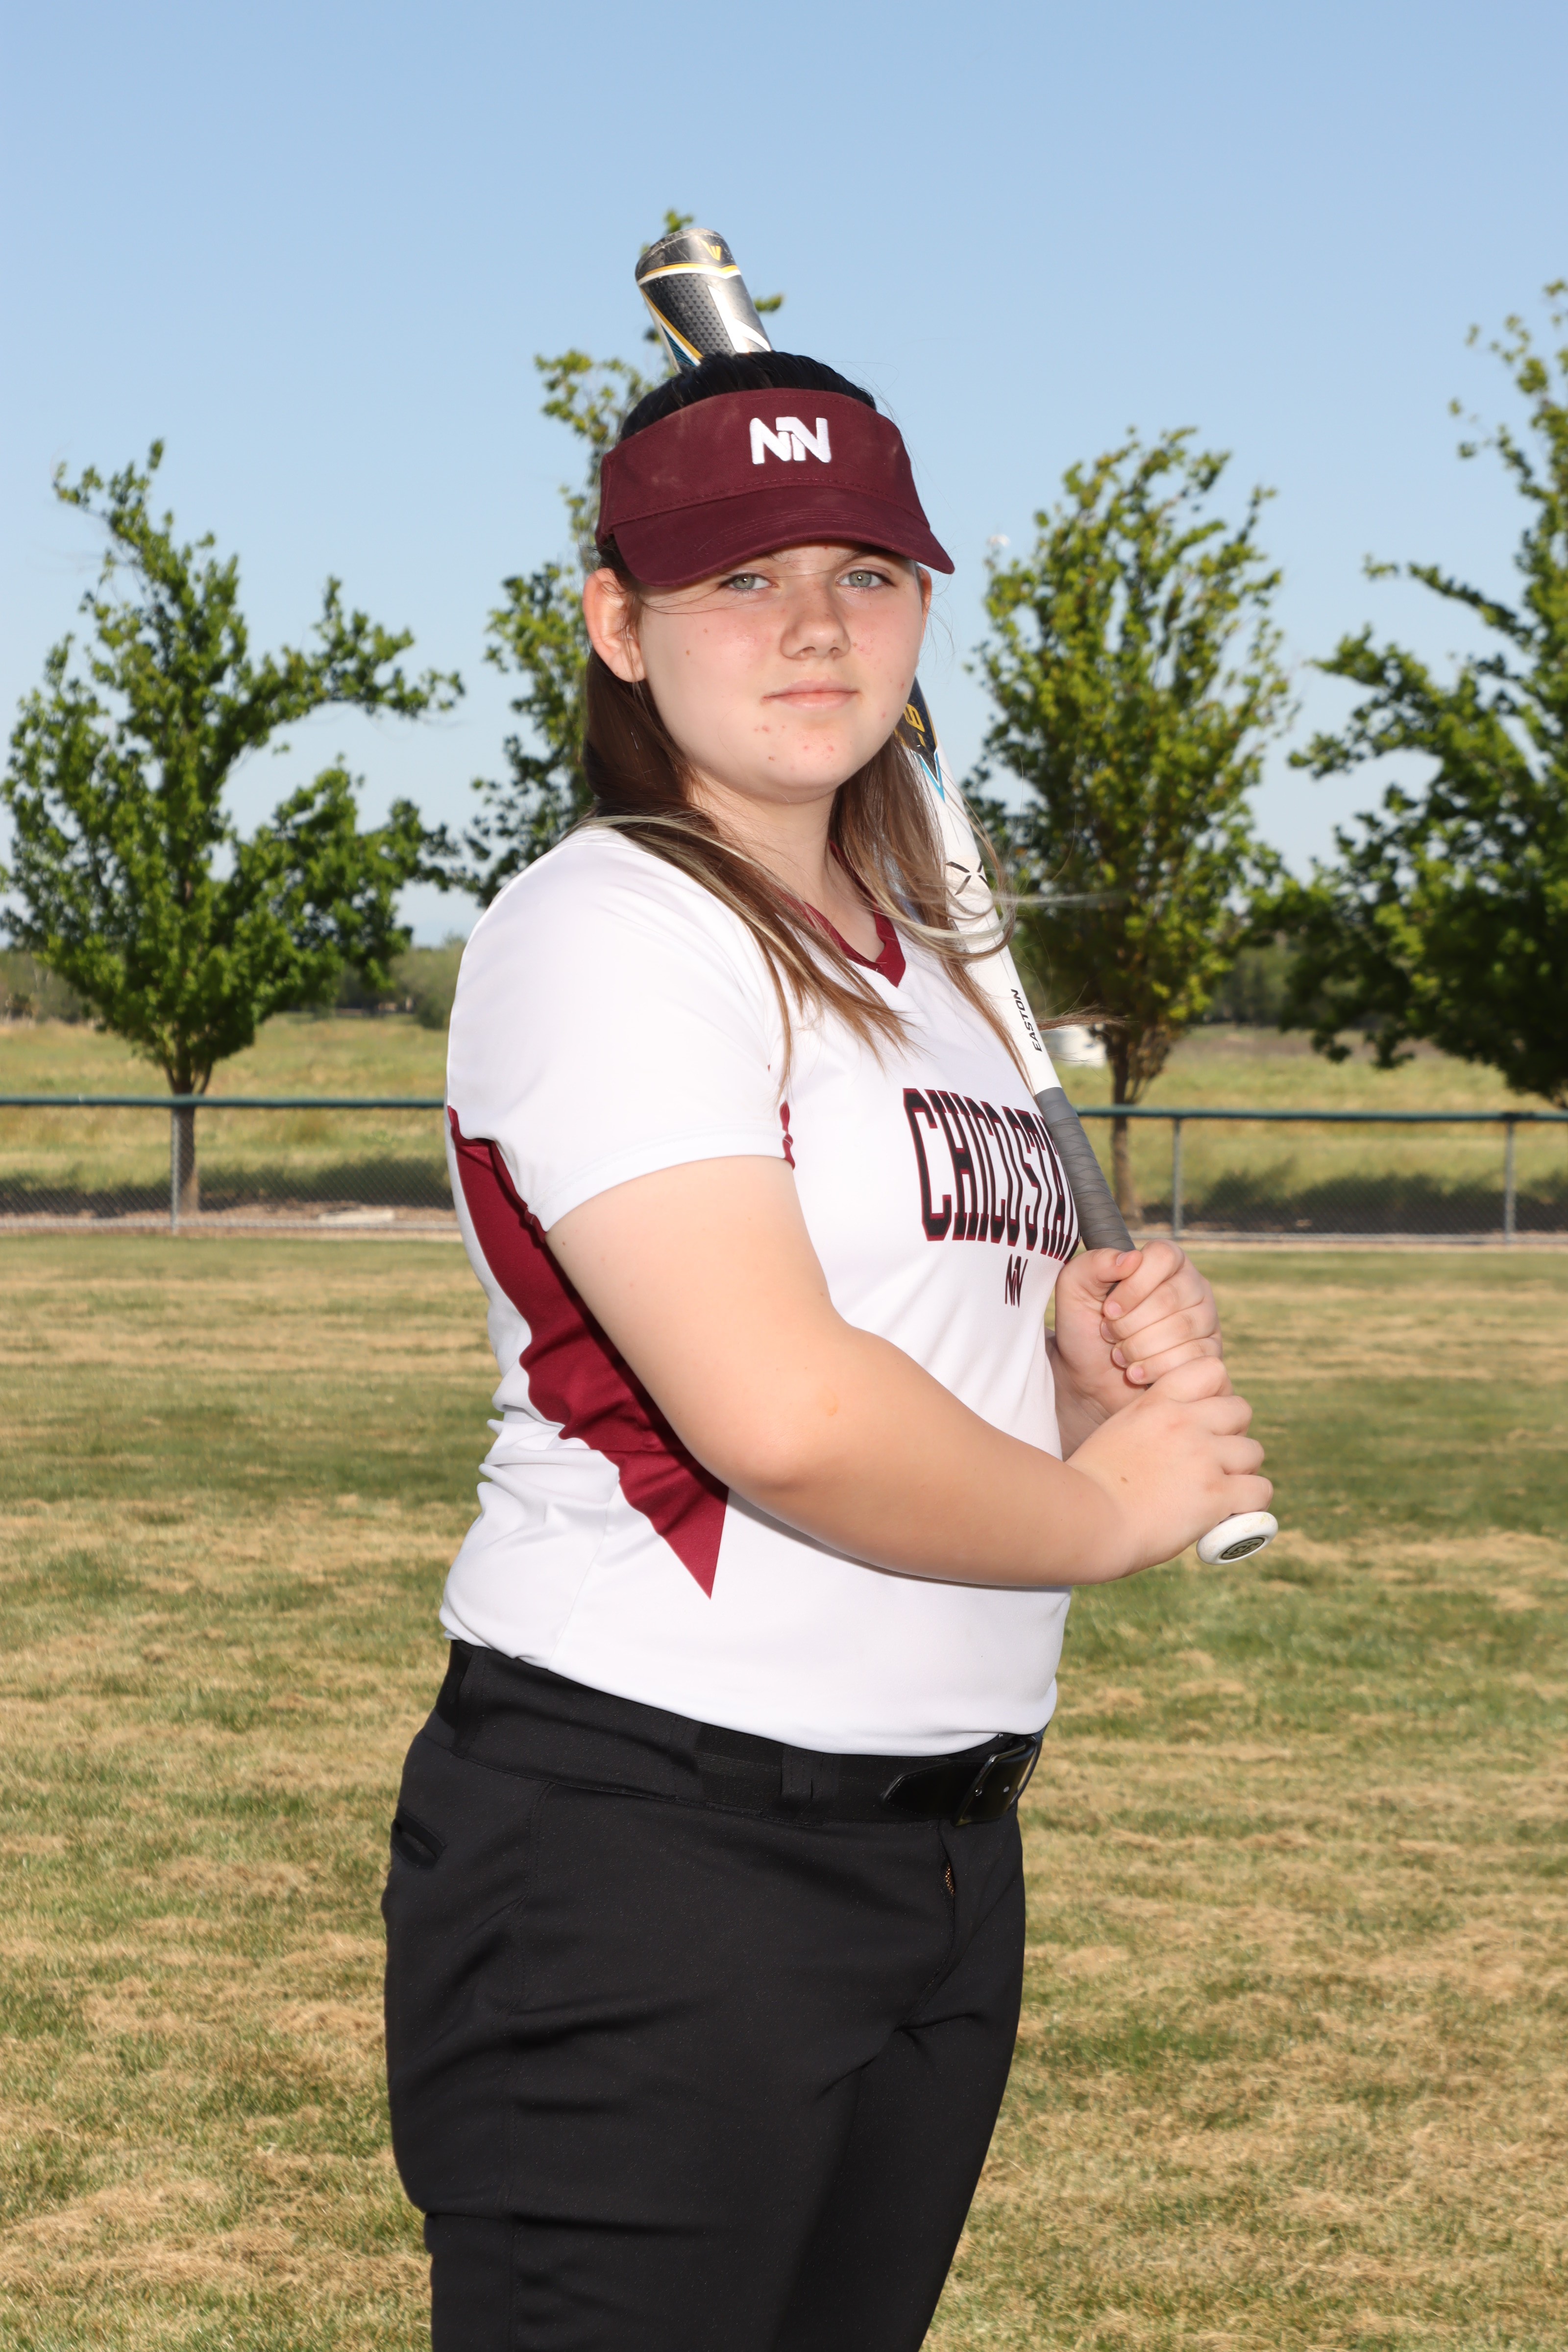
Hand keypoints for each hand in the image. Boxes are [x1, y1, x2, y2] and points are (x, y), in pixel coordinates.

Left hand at [1052, 1241, 1222, 1424]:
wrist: (1090, 1378)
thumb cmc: (1084, 1328)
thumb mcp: (1074, 1289)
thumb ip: (1094, 1264)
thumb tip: (1131, 1258)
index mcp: (1163, 1260)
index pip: (1162, 1256)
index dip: (1133, 1286)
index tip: (1108, 1310)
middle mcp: (1191, 1284)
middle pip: (1170, 1297)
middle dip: (1130, 1323)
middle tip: (1109, 1336)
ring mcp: (1205, 1319)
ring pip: (1182, 1329)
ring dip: (1140, 1347)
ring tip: (1119, 1355)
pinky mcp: (1209, 1352)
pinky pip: (1192, 1358)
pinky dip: (1156, 1368)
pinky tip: (1136, 1372)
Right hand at [1065, 1356, 1271, 1577]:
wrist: (1084, 1519)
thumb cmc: (1088, 1486)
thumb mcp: (1116, 1434)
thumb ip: (1148, 1427)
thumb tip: (1166, 1447)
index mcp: (1157, 1403)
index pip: (1211, 1370)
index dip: (1217, 1393)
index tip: (1206, 1419)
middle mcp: (1185, 1422)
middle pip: (1241, 1410)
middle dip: (1233, 1435)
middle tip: (1215, 1461)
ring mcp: (1203, 1456)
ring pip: (1253, 1451)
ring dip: (1243, 1472)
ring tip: (1222, 1492)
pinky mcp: (1215, 1494)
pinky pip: (1260, 1490)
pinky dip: (1251, 1504)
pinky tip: (1231, 1513)